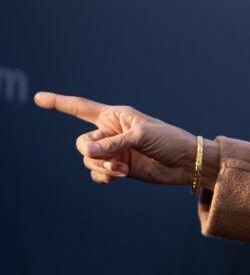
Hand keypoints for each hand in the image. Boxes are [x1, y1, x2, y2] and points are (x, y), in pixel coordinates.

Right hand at [35, 91, 199, 185]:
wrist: (186, 163)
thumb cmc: (169, 140)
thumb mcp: (142, 137)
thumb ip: (112, 144)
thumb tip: (86, 152)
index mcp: (116, 115)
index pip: (81, 108)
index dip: (59, 103)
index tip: (38, 98)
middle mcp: (111, 132)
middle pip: (82, 142)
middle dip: (93, 153)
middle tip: (115, 159)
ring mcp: (114, 150)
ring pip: (89, 160)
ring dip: (102, 167)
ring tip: (123, 170)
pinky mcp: (118, 167)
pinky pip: (97, 174)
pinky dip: (104, 177)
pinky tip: (119, 177)